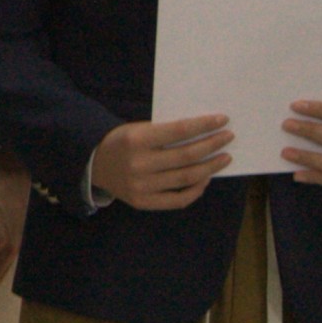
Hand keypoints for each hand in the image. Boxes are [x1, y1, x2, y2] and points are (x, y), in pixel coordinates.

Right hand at [88, 114, 234, 211]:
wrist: (93, 165)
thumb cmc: (122, 142)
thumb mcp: (138, 129)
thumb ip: (166, 133)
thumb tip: (204, 133)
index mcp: (136, 140)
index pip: (179, 131)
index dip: (204, 125)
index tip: (223, 120)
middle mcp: (139, 164)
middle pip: (187, 156)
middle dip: (213, 145)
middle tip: (228, 138)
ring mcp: (141, 186)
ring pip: (187, 178)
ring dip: (211, 167)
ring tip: (224, 158)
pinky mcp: (143, 202)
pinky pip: (179, 199)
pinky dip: (196, 190)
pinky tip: (205, 178)